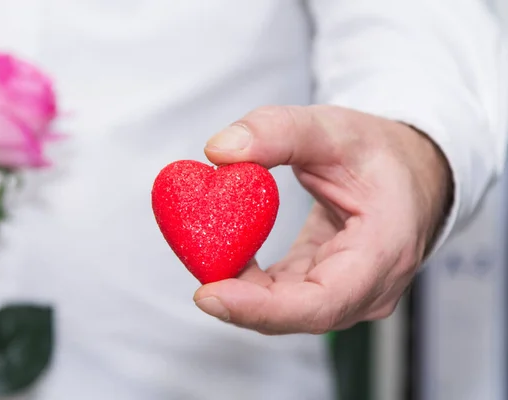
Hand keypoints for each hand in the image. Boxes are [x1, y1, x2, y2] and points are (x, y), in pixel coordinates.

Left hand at [194, 105, 451, 333]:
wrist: (409, 171)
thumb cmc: (380, 153)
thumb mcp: (334, 128)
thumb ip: (279, 131)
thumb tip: (217, 151)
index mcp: (385, 252)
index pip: (322, 302)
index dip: (262, 307)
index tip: (210, 294)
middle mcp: (371, 287)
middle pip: (297, 313)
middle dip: (241, 300)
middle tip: (195, 273)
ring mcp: (350, 294)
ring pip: (286, 310)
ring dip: (241, 290)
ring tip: (205, 254)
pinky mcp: (327, 287)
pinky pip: (283, 295)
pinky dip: (250, 281)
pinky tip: (226, 254)